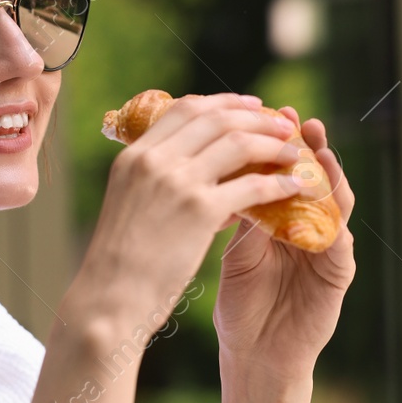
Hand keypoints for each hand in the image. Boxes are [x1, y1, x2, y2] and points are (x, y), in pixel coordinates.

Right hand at [66, 94, 305, 338]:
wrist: (108, 299)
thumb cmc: (119, 264)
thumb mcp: (131, 206)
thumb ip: (160, 183)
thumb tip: (203, 176)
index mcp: (135, 155)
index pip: (184, 108)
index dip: (223, 103)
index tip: (250, 105)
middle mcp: (154, 160)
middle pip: (215, 118)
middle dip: (256, 117)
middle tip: (283, 124)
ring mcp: (177, 183)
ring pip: (238, 144)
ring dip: (273, 144)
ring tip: (294, 153)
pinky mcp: (200, 211)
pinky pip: (251, 187)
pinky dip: (277, 184)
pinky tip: (293, 188)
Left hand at [212, 107, 354, 402]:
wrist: (255, 357)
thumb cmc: (243, 307)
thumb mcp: (237, 251)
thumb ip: (241, 213)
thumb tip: (227, 165)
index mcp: (282, 218)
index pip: (284, 171)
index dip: (278, 143)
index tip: (267, 113)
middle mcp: (309, 228)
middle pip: (315, 179)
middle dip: (309, 149)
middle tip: (300, 122)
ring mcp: (327, 249)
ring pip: (335, 203)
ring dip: (329, 178)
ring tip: (320, 153)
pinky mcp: (338, 275)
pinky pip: (341, 242)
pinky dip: (335, 222)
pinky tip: (328, 205)